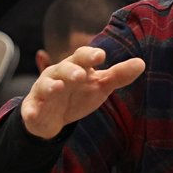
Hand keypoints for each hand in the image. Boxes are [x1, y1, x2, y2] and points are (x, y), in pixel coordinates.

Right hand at [21, 47, 144, 138]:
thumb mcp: (99, 85)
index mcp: (76, 67)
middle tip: (81, 75)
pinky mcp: (33, 107)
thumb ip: (118, 75)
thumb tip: (142, 63)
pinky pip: (31, 108)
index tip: (101, 56)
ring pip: (46, 85)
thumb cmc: (78, 94)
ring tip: (58, 88)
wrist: (53, 117)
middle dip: (71, 71)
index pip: (82, 56)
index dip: (90, 55)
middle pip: (64, 68)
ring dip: (51, 86)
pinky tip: (32, 114)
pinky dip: (31, 111)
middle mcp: (58, 75)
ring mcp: (44, 91)